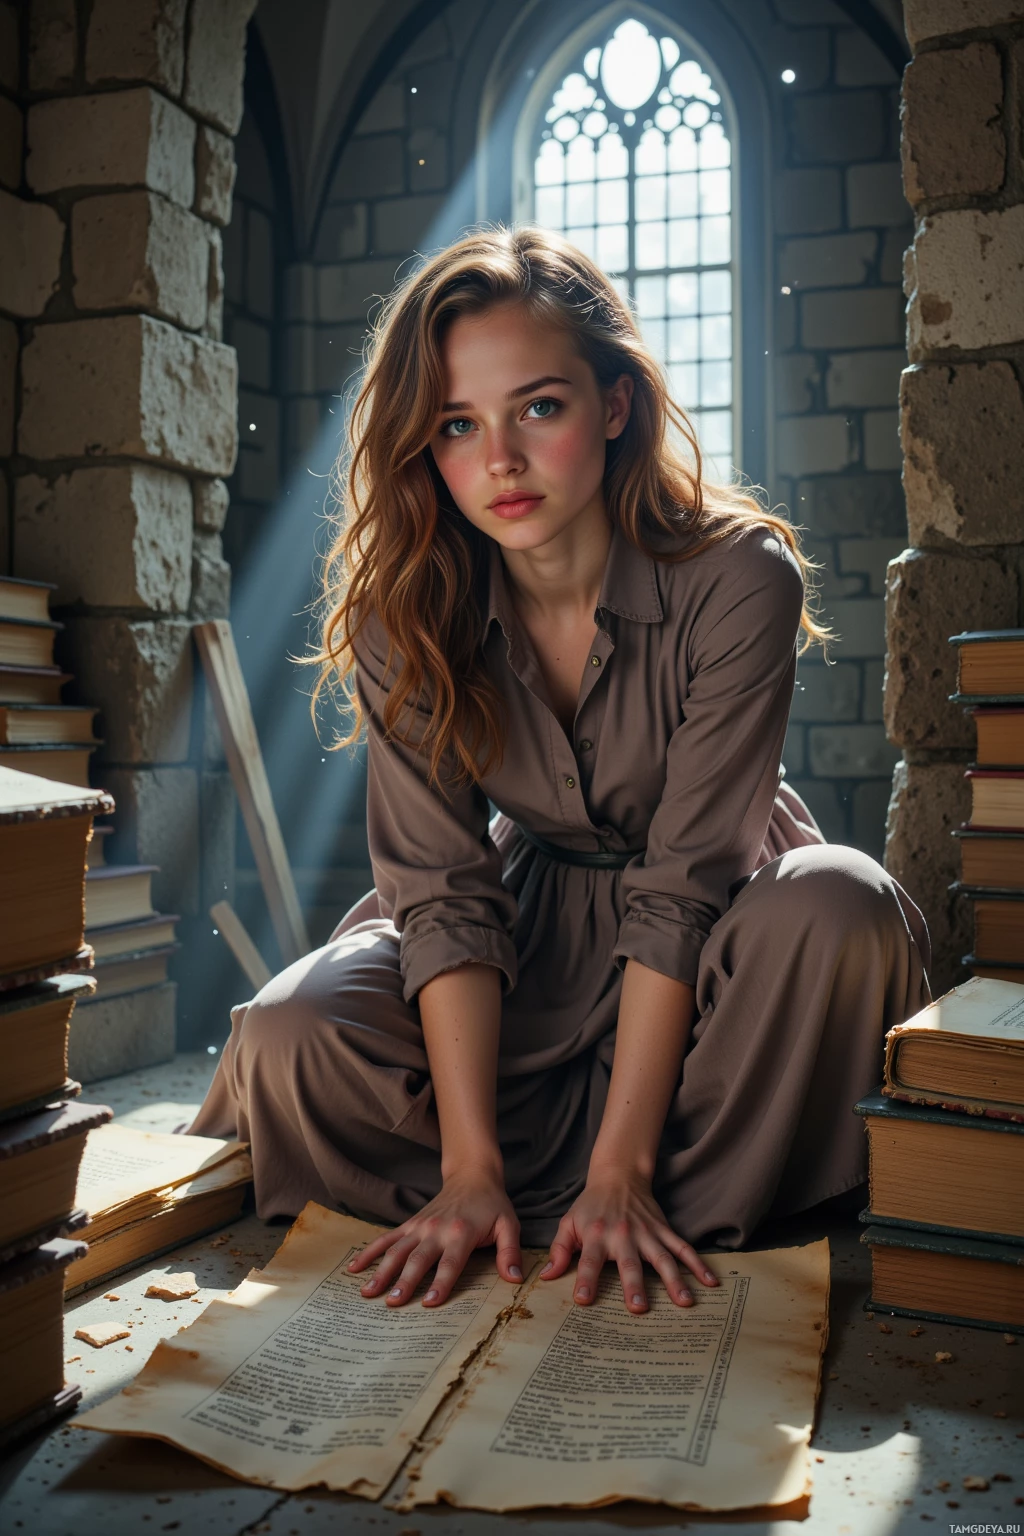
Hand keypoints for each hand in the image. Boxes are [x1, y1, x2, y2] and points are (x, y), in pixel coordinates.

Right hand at [346, 1172, 521, 1307]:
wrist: (472, 1176)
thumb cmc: (492, 1206)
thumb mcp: (509, 1225)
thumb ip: (510, 1252)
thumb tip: (515, 1279)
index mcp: (461, 1233)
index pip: (450, 1263)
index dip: (440, 1283)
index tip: (428, 1303)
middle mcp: (436, 1230)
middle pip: (418, 1259)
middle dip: (404, 1282)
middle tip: (391, 1303)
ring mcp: (420, 1226)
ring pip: (396, 1251)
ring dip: (381, 1271)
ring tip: (367, 1293)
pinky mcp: (410, 1224)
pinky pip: (386, 1239)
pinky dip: (369, 1252)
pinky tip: (354, 1268)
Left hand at [541, 1170, 719, 1312]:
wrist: (618, 1175)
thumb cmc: (590, 1206)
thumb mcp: (568, 1223)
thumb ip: (558, 1251)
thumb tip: (545, 1278)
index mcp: (595, 1236)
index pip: (588, 1261)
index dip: (585, 1280)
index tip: (583, 1301)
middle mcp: (622, 1235)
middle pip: (629, 1263)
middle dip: (633, 1286)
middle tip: (639, 1310)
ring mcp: (646, 1232)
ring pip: (662, 1258)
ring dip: (674, 1280)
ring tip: (685, 1302)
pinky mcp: (663, 1229)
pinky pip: (683, 1247)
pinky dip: (698, 1264)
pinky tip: (710, 1282)